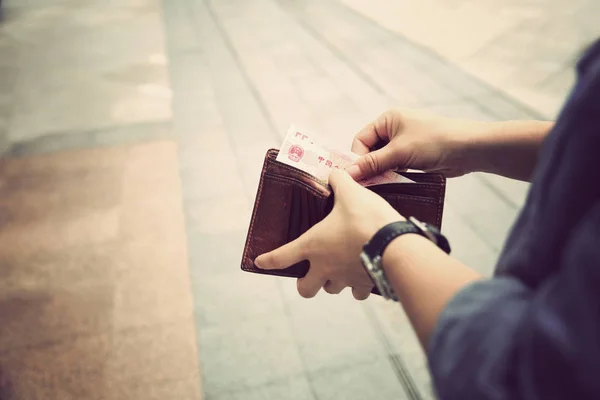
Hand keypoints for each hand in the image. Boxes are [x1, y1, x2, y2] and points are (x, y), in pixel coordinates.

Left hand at [255, 169, 402, 299]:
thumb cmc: (366, 218)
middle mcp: (325, 266)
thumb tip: (336, 173)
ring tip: (341, 268)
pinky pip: (357, 292)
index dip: (268, 260)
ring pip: (331, 289)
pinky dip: (357, 286)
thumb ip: (339, 181)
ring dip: (333, 281)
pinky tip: (363, 275)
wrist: (395, 244)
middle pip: (305, 289)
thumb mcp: (351, 192)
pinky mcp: (363, 284)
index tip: (259, 263)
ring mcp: (344, 279)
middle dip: (305, 283)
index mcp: (313, 245)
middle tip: (312, 273)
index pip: (282, 257)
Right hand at [346, 108, 480, 178]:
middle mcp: (393, 129)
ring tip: (381, 185)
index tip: (358, 176)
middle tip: (368, 184)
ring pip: (382, 161)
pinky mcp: (413, 155)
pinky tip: (393, 184)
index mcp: (387, 119)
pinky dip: (392, 175)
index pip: (361, 139)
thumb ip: (372, 163)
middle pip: (370, 151)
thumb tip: (349, 173)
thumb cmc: (434, 142)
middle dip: (369, 167)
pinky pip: (394, 166)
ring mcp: (404, 142)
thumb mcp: (399, 152)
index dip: (357, 158)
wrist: (468, 149)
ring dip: (381, 173)